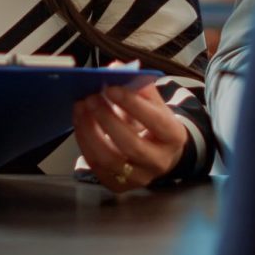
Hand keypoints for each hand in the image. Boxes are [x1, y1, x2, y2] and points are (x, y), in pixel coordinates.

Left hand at [72, 84, 187, 193]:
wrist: (160, 154)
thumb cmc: (154, 124)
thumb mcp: (154, 104)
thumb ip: (138, 86)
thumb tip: (116, 69)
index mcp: (174, 137)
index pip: (155, 121)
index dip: (133, 104)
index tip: (111, 87)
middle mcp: (159, 161)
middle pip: (131, 144)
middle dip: (107, 119)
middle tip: (90, 97)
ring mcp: (139, 178)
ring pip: (109, 158)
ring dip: (90, 131)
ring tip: (81, 108)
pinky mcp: (119, 186)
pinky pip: (96, 166)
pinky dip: (85, 142)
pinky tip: (80, 123)